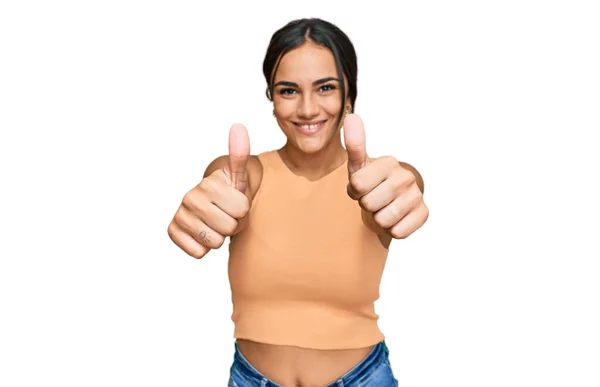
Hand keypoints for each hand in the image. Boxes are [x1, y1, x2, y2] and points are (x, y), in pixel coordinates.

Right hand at [168, 124, 250, 258]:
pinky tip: (202, 233)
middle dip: (232, 225)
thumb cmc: (228, 192)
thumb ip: (239, 154)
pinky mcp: (173, 232)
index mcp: (208, 184)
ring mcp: (180, 215)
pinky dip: (204, 248)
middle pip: (229, 228)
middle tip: (225, 214)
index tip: (234, 201)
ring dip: (219, 237)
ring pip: (215, 242)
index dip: (243, 210)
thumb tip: (238, 126)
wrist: (211, 207)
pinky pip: (198, 253)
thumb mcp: (237, 175)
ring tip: (215, 223)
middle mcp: (190, 198)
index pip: (242, 210)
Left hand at [343, 114, 428, 238]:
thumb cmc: (371, 182)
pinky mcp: (424, 214)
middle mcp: (406, 177)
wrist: (391, 200)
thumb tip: (351, 117)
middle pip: (369, 204)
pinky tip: (395, 218)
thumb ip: (354, 144)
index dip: (354, 191)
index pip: (357, 185)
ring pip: (383, 220)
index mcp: (389, 162)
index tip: (362, 186)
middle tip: (373, 197)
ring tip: (383, 207)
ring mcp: (417, 195)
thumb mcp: (358, 165)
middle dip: (366, 205)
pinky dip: (392, 229)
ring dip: (378, 218)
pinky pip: (398, 232)